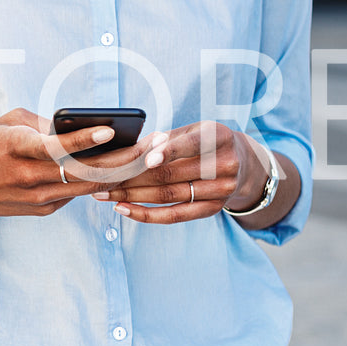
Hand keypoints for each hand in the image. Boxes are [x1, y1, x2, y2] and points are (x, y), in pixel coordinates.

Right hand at [0, 108, 150, 223]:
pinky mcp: (45, 210)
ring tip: (148, 154)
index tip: (110, 129)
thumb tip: (83, 128)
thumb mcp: (9, 123)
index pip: (56, 146)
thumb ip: (46, 124)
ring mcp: (39, 198)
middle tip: (152, 144)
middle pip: (86, 171)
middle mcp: (30, 177)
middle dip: (124, 158)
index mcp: (18, 149)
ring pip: (90, 185)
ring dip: (121, 170)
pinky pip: (78, 191)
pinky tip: (122, 168)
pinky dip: (100, 179)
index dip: (85, 139)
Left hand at [92, 121, 268, 224]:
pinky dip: (146, 214)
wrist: (244, 163)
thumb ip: (168, 138)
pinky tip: (122, 209)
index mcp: (220, 136)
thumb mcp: (195, 130)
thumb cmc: (208, 142)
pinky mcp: (212, 210)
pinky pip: (174, 216)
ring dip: (131, 196)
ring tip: (104, 193)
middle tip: (102, 176)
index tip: (146, 159)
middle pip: (172, 174)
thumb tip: (132, 150)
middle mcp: (225, 165)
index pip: (192, 144)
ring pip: (168, 196)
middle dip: (132, 176)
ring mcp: (222, 190)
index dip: (168, 152)